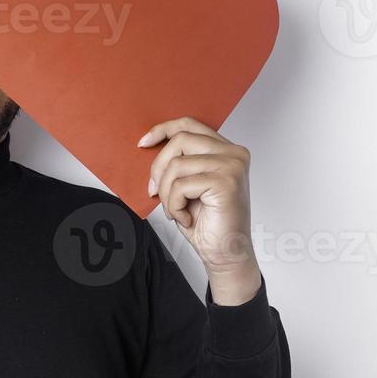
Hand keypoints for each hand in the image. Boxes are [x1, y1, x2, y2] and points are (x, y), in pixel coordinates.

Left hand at [138, 117, 257, 282]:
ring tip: (177, 210)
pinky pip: (181, 185)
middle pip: (180, 140)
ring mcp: (232, 166)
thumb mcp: (188, 186)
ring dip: (167, 193)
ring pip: (177, 164)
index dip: (163, 130)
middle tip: (154, 192)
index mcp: (226, 150)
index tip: (143, 143)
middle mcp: (233, 153)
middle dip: (159, 168)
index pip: (190, 124)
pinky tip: (186, 217)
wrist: (225, 253)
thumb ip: (179, 163)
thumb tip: (150, 148)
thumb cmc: (207, 222)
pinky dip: (175, 205)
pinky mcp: (226, 182)